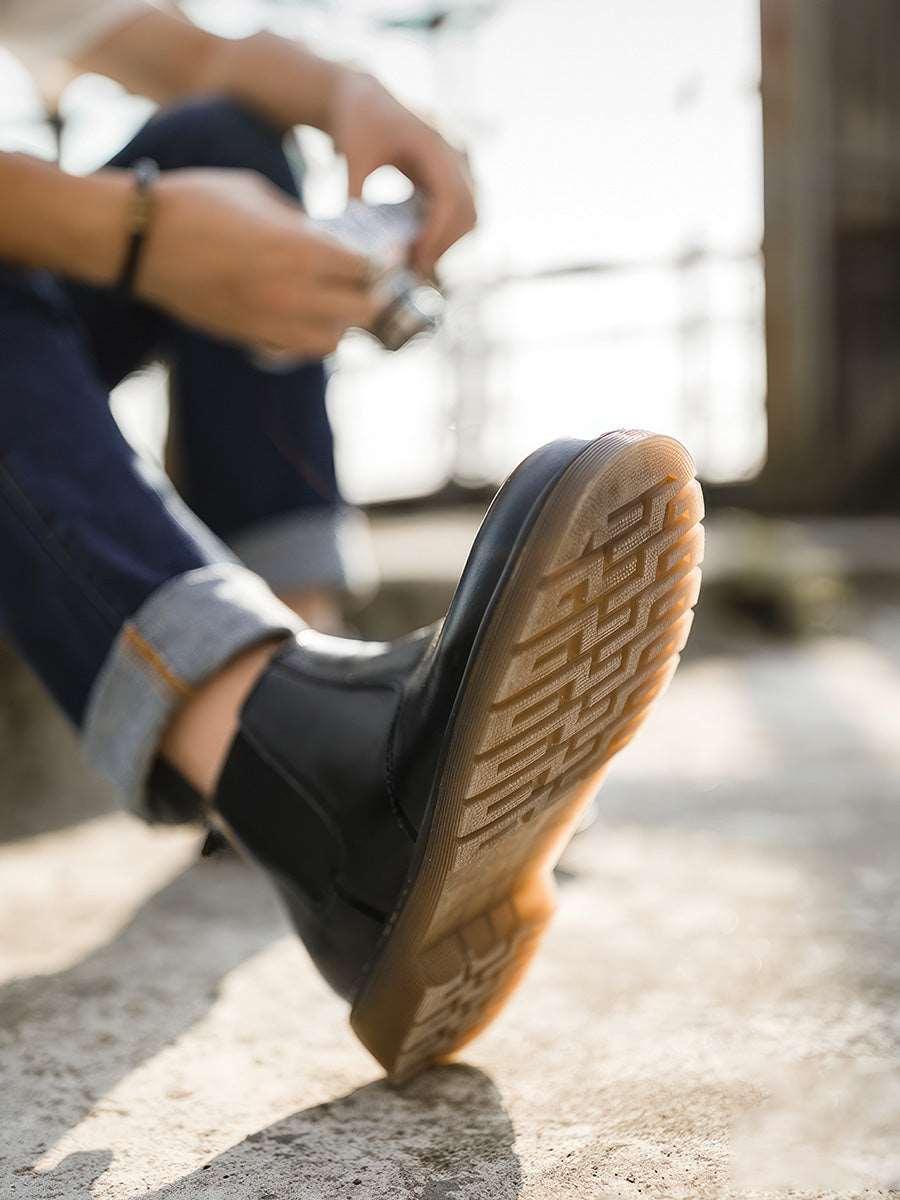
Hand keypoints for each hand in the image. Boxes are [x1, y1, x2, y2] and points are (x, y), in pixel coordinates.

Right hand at [136, 168, 377, 356]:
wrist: (140, 240)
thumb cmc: (196, 202)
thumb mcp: (258, 194)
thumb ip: (298, 221)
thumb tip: (325, 238)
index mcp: (299, 248)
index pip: (367, 268)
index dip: (382, 263)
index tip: (386, 257)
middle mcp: (292, 292)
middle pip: (361, 311)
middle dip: (371, 297)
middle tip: (369, 284)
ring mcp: (270, 321)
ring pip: (333, 341)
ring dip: (342, 324)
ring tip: (336, 304)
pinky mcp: (249, 338)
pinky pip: (298, 351)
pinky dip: (310, 339)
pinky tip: (305, 318)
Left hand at [326, 68, 476, 273]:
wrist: (366, 99)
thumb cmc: (358, 123)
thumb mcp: (351, 156)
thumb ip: (355, 197)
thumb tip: (358, 244)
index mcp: (434, 143)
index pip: (451, 197)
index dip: (437, 233)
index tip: (414, 259)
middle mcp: (456, 154)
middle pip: (469, 212)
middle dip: (444, 245)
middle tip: (413, 270)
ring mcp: (460, 165)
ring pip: (472, 217)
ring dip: (448, 243)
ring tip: (415, 261)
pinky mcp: (455, 176)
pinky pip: (463, 213)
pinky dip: (446, 233)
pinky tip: (419, 246)